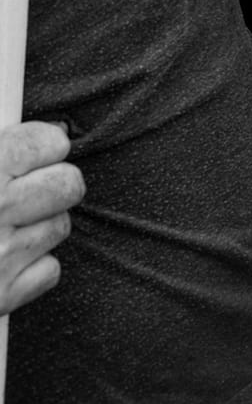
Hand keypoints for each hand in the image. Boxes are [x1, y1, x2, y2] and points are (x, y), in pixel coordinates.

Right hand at [0, 121, 83, 314]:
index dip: (45, 145)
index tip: (36, 151)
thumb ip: (3, 151)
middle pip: (69, 184)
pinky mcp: (1, 295)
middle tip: (26, 190)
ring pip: (61, 226)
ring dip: (40, 225)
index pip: (49, 141)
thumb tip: (56, 131)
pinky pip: (49, 271)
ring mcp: (0, 255)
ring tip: (3, 229)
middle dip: (53, 184)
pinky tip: (5, 261)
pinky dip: (32, 268)